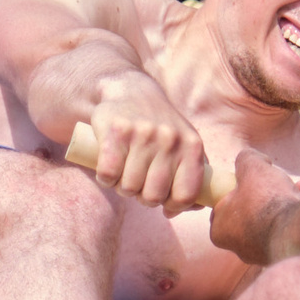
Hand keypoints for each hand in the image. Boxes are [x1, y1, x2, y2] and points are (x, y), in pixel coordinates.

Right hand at [82, 88, 211, 213]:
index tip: (163, 202)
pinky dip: (105, 179)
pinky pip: (108, 175)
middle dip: (143, 197)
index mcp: (192, 145)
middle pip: (153, 196)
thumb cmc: (161, 127)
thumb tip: (186, 209)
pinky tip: (109, 169)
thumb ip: (194, 175)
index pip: (185, 195)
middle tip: (139, 183)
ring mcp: (143, 135)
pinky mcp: (116, 132)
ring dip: (122, 187)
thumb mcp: (186, 144)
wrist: (130, 90)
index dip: (172, 206)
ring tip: (124, 173)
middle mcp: (170, 139)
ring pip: (129, 187)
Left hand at [206, 150, 299, 264]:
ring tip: (299, 186)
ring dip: (285, 199)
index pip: (222, 207)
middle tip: (276, 181)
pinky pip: (288, 228)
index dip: (236, 189)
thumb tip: (248, 158)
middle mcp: (239, 247)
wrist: (299, 228)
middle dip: (267, 193)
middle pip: (250, 211)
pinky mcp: (285, 254)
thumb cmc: (266, 199)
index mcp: (220, 230)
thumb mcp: (252, 167)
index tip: (250, 180)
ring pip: (272, 218)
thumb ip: (245, 159)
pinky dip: (296, 212)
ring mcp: (262, 254)